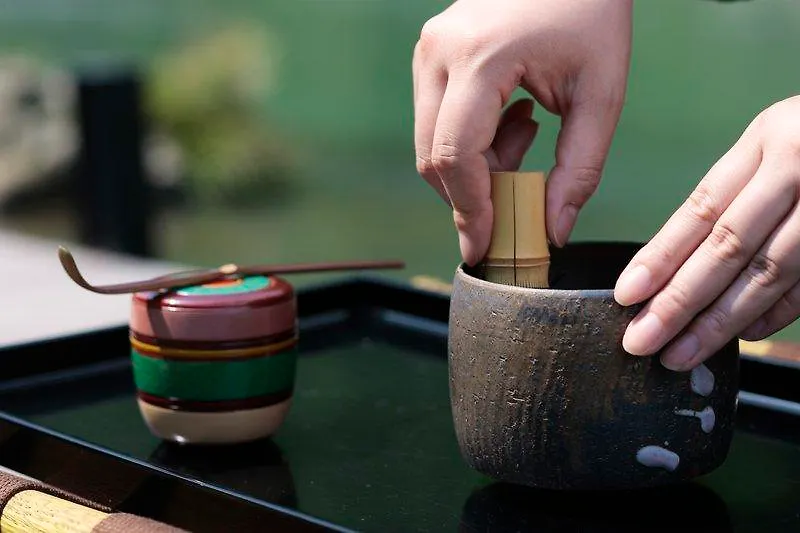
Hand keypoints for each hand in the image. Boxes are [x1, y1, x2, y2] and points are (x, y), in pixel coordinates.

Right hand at [412, 0, 631, 264]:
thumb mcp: (600, 94)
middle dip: (473, 193)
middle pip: (434, 157)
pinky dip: (469, 141)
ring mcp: (428, 51)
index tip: (483, 249)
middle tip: (521, 192)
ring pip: (431, 143)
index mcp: (478, 59)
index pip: (456, 155)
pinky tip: (514, 117)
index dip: (470, 210)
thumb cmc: (592, 13)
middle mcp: (438, 54)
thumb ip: (579, 168)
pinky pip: (436, 120)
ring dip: (474, 165)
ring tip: (528, 134)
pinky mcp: (430, 54)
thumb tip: (553, 231)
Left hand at [616, 95, 799, 370]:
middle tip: (641, 341)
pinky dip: (774, 314)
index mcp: (769, 140)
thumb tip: (672, 261)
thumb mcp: (777, 138)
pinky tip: (742, 336)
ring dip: (721, 322)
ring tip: (681, 352)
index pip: (702, 210)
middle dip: (679, 302)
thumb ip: (736, 189)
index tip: (626, 294)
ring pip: (769, 275)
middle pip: (729, 248)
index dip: (660, 257)